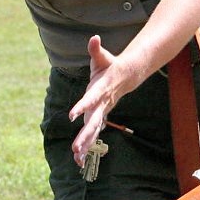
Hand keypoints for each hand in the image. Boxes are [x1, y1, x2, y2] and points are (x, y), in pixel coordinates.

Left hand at [67, 35, 119, 164]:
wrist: (127, 76)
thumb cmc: (111, 66)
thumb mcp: (103, 57)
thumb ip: (96, 49)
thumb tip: (94, 38)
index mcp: (101, 90)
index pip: (90, 99)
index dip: (81, 107)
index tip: (71, 116)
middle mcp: (101, 104)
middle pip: (93, 122)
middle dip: (84, 136)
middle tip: (75, 148)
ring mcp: (101, 112)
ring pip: (93, 131)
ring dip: (85, 145)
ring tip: (76, 159)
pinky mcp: (99, 117)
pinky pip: (92, 134)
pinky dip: (86, 146)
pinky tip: (78, 161)